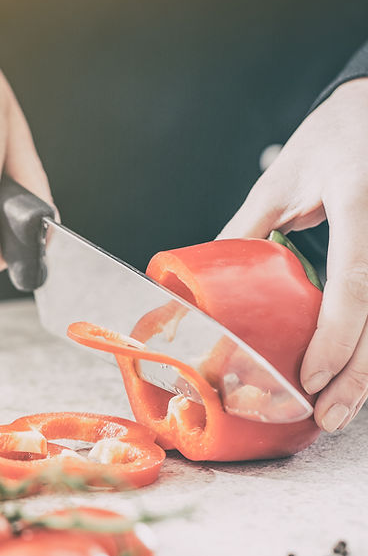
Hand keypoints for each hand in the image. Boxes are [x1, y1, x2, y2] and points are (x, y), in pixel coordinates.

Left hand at [217, 78, 367, 431]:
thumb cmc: (332, 138)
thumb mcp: (282, 179)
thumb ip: (247, 230)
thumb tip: (202, 282)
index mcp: (360, 198)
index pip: (356, 278)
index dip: (336, 336)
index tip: (309, 378)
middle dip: (358, 376)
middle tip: (326, 418)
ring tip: (339, 410)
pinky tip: (356, 376)